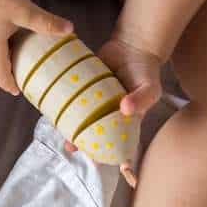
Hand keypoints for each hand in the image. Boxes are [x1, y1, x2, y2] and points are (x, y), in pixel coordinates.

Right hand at [0, 0, 72, 94]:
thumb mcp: (25, 11)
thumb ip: (47, 23)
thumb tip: (71, 29)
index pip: (3, 79)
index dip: (13, 87)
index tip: (23, 91)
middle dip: (9, 74)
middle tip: (25, 74)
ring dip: (3, 61)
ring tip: (18, 58)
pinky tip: (7, 40)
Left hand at [64, 35, 161, 159]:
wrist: (132, 45)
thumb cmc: (146, 71)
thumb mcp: (150, 87)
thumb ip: (142, 99)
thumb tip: (125, 109)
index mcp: (124, 121)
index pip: (116, 142)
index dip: (109, 154)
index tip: (100, 161)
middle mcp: (108, 115)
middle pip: (94, 134)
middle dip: (82, 143)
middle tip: (71, 147)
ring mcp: (95, 104)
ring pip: (81, 121)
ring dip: (71, 129)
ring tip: (62, 136)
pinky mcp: (85, 90)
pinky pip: (74, 101)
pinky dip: (65, 108)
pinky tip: (55, 113)